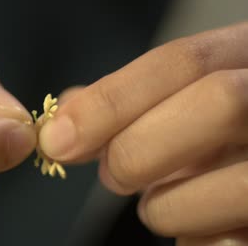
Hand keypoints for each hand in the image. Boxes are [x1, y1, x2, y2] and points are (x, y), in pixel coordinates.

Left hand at [39, 22, 247, 243]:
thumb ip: (127, 101)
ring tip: (163, 202)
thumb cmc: (217, 130)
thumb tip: (67, 112)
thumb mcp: (180, 100)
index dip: (111, 100)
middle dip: (140, 148)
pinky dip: (195, 239)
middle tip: (112, 177)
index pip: (183, 62)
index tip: (58, 138)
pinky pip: (232, 241)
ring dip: (166, 206)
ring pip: (232, 182)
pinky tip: (199, 224)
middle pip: (219, 102)